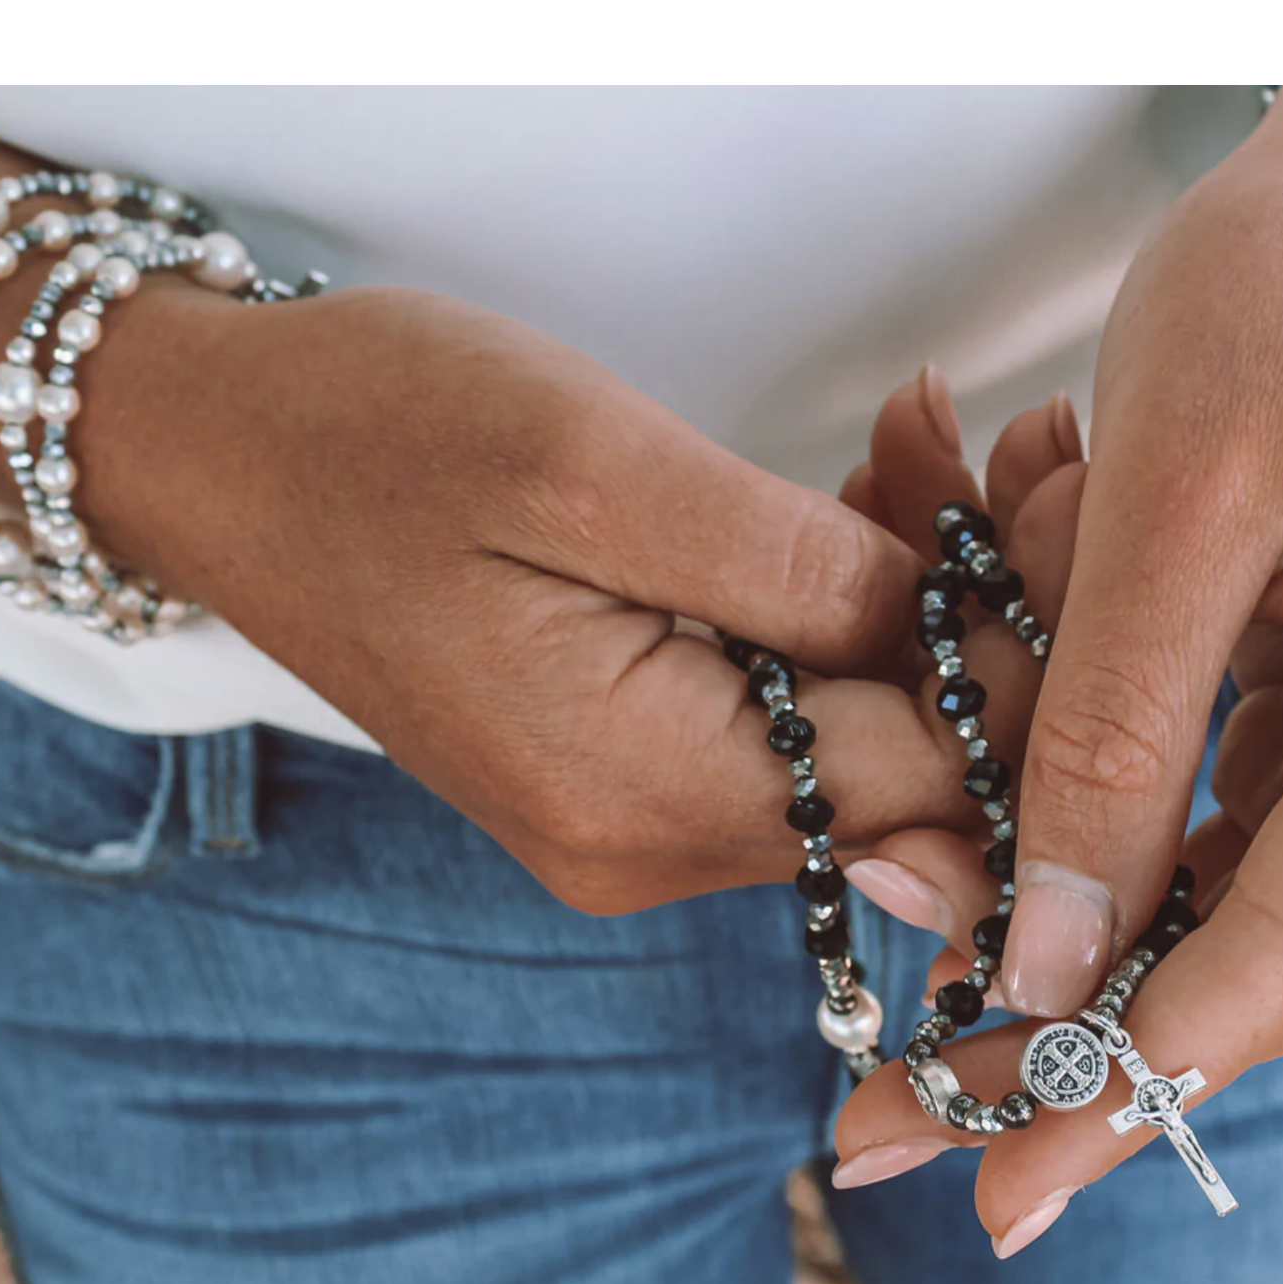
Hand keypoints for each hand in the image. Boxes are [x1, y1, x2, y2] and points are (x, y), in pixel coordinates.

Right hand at [27, 282, 1030, 911]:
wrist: (214, 459)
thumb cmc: (376, 435)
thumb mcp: (604, 468)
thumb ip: (800, 580)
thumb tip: (964, 646)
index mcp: (645, 795)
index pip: (932, 790)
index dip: (1030, 662)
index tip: (1068, 515)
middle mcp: (646, 848)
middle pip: (907, 779)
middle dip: (981, 619)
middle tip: (1011, 454)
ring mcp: (630, 823)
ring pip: (855, 744)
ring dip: (909, 602)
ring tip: (915, 445)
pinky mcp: (619, 775)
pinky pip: (783, 722)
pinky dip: (832, 618)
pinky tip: (847, 499)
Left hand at [833, 85, 1282, 1250]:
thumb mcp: (1171, 494)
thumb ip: (1109, 736)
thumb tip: (1046, 966)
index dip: (1131, 1079)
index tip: (997, 1189)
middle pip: (1256, 974)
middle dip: (1068, 1067)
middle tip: (890, 1149)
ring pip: (1227, 934)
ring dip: (1064, 991)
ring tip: (903, 1075)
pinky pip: (1222, 858)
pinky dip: (1096, 891)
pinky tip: (981, 932)